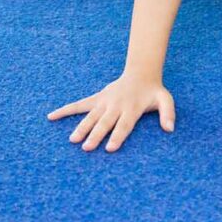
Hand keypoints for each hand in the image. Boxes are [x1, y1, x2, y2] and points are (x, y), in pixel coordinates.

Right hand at [47, 72, 175, 152]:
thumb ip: (168, 113)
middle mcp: (116, 105)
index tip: (109, 148)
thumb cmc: (153, 91)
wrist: (140, 73)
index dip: (117, 136)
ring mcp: (104, 101)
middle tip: (87, 148)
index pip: (124, 125)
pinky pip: (79, 105)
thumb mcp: (165, 99)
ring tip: (73, 139)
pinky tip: (51, 117)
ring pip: (91, 115)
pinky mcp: (96, 98)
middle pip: (105, 122)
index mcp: (132, 108)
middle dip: (96, 135)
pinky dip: (65, 110)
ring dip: (82, 127)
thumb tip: (170, 129)